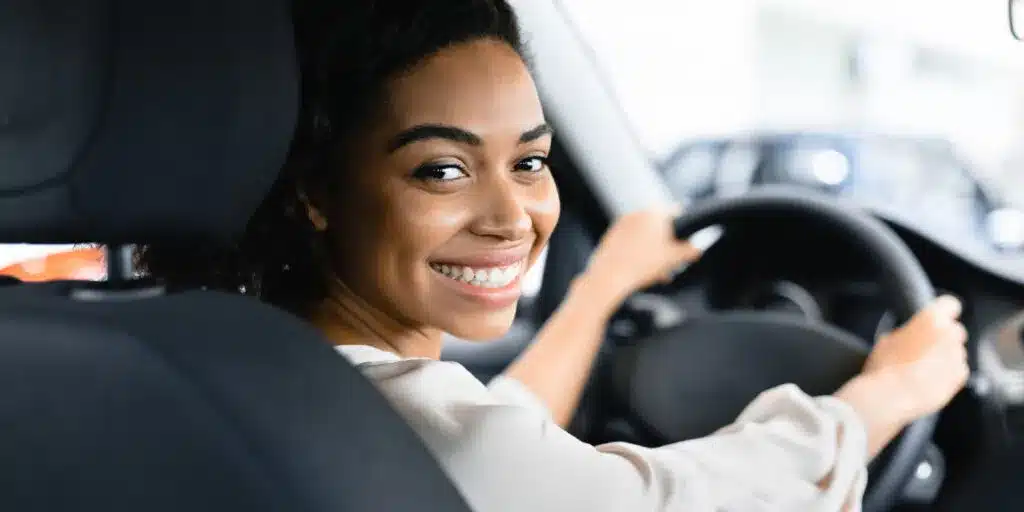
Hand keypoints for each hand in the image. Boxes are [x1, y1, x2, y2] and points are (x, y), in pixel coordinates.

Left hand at [582, 206, 702, 304]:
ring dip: (653, 252)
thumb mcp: (674, 258)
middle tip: (673, 263)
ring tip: (657, 273)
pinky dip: (637, 253)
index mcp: (654, 213)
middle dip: (667, 245)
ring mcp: (622, 224)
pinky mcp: (611, 236)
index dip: (686, 225)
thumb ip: (690, 250)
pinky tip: (641, 271)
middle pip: (660, 227)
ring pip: (644, 236)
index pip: (677, 212)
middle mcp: (637, 214)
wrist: (610, 276)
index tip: (689, 236)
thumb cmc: (641, 265)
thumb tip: (698, 248)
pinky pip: (629, 242)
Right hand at [835, 295, 968, 457]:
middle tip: (924, 348)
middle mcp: (949, 334)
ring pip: (955, 352)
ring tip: (923, 369)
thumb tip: (911, 334)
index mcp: (931, 318)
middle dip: (943, 337)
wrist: (892, 396)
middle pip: (954, 330)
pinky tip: (929, 380)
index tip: (939, 317)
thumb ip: (907, 332)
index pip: (950, 304)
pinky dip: (947, 374)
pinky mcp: (960, 376)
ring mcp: (957, 355)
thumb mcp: (887, 339)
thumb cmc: (885, 366)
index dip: (944, 311)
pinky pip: (957, 370)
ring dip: (944, 357)